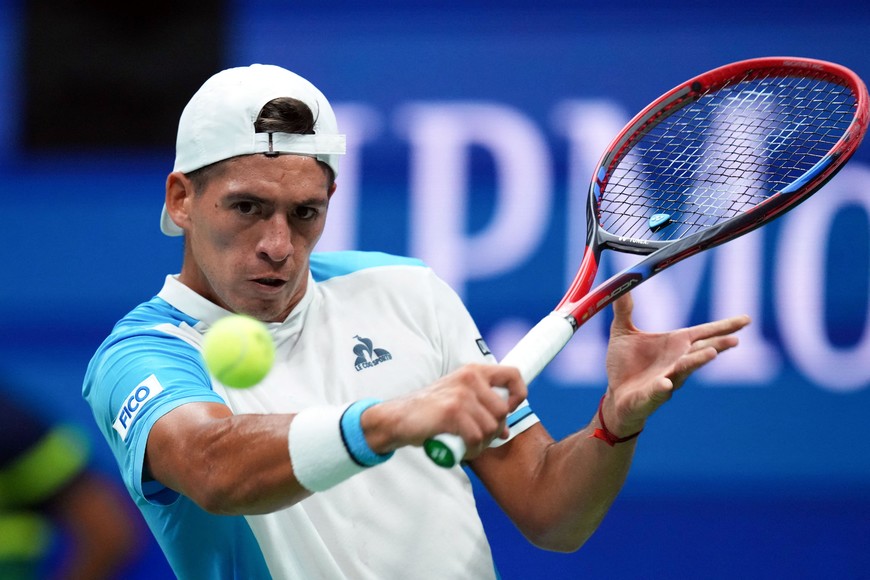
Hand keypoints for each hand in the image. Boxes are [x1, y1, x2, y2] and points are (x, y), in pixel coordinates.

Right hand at [362, 364, 525, 459]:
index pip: (513, 374)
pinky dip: (471, 449)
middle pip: (503, 412)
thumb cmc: (428, 411)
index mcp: (473, 371)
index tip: (508, 410)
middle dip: (493, 431)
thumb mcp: (457, 398)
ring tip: (465, 444)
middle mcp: (470, 378)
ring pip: (491, 428)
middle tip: (476, 437)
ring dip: (481, 443)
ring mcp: (461, 394)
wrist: (397, 418)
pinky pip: (476, 438)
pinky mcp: (453, 411)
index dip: (518, 395)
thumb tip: (506, 430)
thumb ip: (482, 407)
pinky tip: (459, 449)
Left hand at [601, 293, 750, 435]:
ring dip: (697, 361)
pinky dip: (662, 387)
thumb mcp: (622, 332)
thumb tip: (624, 284)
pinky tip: (666, 383)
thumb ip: (625, 310)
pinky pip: (658, 391)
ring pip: (684, 369)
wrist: (614, 396)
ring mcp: (667, 379)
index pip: (704, 333)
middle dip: (718, 345)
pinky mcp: (650, 395)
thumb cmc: (624, 365)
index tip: (747, 319)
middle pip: (701, 351)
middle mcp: (677, 362)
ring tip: (711, 352)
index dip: (725, 326)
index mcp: (675, 345)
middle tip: (736, 338)